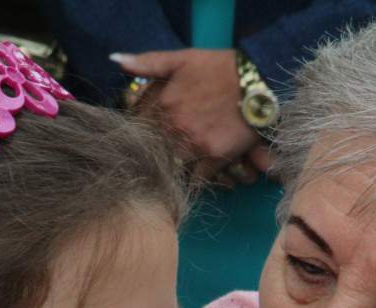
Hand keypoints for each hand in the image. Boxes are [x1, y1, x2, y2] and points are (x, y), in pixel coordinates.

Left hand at [112, 49, 260, 180]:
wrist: (259, 80)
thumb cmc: (220, 68)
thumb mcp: (182, 58)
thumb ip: (148, 62)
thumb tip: (117, 61)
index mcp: (162, 104)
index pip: (137, 130)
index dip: (138, 139)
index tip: (142, 144)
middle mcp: (175, 126)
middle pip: (153, 153)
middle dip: (153, 160)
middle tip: (155, 165)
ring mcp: (194, 143)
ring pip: (172, 169)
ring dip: (172, 173)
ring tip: (173, 175)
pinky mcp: (215, 157)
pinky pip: (197, 180)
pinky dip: (194, 183)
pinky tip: (194, 179)